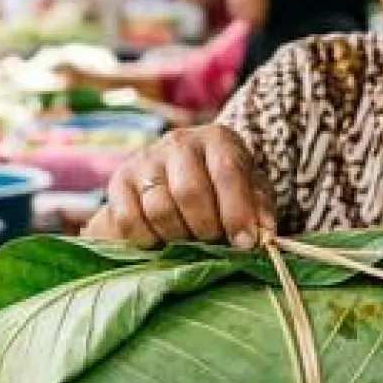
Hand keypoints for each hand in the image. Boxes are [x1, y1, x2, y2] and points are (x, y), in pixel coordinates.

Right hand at [83, 125, 274, 248]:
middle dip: (206, 228)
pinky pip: (129, 220)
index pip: (227, 172)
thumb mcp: (251, 194)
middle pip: (190, 193)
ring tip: (190, 241)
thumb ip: (260, 212)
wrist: (179, 181)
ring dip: (178, 237)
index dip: (236, 213)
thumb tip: (264, 237)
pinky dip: (147, 240)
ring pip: (159, 209)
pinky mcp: (119, 181)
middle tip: (213, 243)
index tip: (244, 243)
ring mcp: (145, 160)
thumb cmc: (224, 189)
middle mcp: (179, 142)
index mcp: (218, 139)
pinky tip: (161, 241)